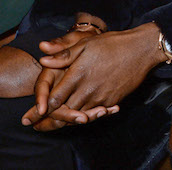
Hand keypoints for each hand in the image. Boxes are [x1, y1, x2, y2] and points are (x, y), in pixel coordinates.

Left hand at [21, 24, 164, 128]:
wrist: (141, 50)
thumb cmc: (112, 44)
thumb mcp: (86, 43)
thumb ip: (63, 54)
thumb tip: (42, 56)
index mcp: (78, 74)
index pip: (54, 98)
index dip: (40, 108)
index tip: (30, 116)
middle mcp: (88, 89)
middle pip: (64, 112)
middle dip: (49, 121)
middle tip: (37, 127)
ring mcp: (100, 97)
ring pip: (78, 116)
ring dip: (66, 121)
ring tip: (54, 125)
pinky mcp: (111, 101)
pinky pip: (94, 114)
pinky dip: (85, 117)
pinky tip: (80, 116)